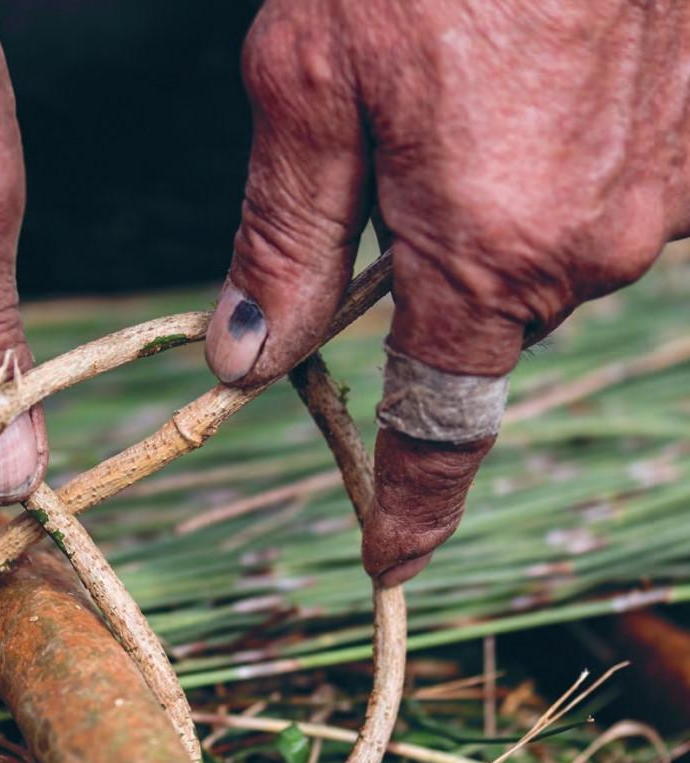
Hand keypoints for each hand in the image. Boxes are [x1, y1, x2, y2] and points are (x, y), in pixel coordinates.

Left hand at [206, 0, 687, 581]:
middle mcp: (594, 246)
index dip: (407, 504)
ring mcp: (663, 192)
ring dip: (482, 211)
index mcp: (487, 253)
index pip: (439, 427)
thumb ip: (281, 240)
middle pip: (473, 322)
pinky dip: (545, 164)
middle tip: (382, 172)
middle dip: (419, 280)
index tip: (385, 553)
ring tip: (458, 97)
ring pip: (535, 255)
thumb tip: (244, 359)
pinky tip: (526, 80)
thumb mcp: (307, 88)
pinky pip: (598, 195)